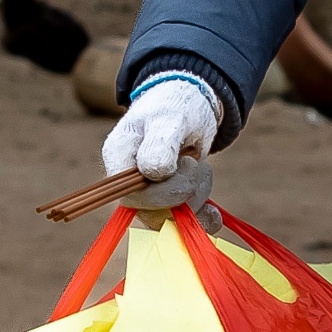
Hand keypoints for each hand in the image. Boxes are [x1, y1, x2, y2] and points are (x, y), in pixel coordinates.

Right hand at [103, 73, 220, 211]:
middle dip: (184, 193)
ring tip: (202, 170)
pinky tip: (213, 212)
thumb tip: (151, 173)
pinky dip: (201, 219)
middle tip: (197, 164)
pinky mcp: (166, 203)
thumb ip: (160, 144)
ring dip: (196, 201)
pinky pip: (181, 224)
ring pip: (169, 219)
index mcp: (118, 157)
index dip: (161, 193)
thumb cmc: (175, 107)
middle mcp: (127, 181)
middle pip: (151, 211)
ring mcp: (146, 194)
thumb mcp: (170, 119)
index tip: (187, 165)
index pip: (131, 195)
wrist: (189, 107)